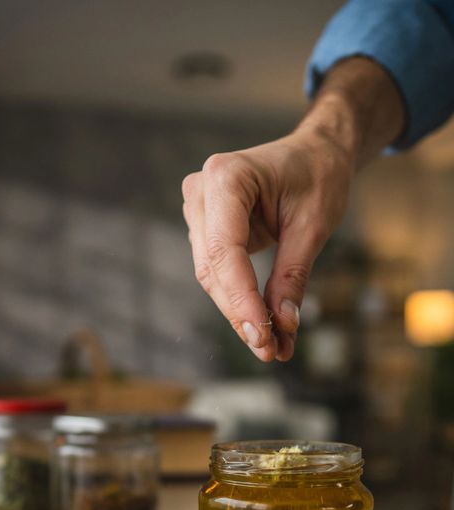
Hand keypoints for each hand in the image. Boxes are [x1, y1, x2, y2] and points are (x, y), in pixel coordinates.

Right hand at [182, 128, 352, 361]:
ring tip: (270, 344)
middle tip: (269, 349)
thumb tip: (283, 324)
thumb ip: (293, 274)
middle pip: (213, 268)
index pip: (225, 250)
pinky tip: (261, 325)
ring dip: (238, 312)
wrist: (315, 152)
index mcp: (226, 177)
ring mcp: (197, 210)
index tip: (262, 335)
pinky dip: (239, 300)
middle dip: (240, 312)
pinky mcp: (204, 228)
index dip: (241, 298)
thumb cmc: (318, 175)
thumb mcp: (314, 224)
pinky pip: (217, 272)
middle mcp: (200, 192)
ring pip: (211, 276)